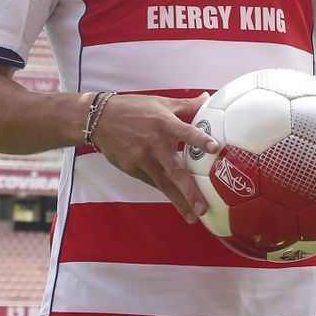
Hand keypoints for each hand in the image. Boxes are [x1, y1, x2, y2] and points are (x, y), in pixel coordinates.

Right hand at [89, 92, 219, 223]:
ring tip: (193, 217)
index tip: (215, 148)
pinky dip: (165, 192)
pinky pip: (153, 182)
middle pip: (175, 171)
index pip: (186, 132)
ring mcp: (142, 159)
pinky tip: (177, 203)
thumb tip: (208, 97)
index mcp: (164, 124)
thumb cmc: (133, 109)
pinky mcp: (132, 168)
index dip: (200, 139)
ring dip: (179, 201)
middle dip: (190, 192)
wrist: (100, 119)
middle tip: (204, 208)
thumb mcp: (160, 103)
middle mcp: (154, 144)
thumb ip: (186, 105)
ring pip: (164, 184)